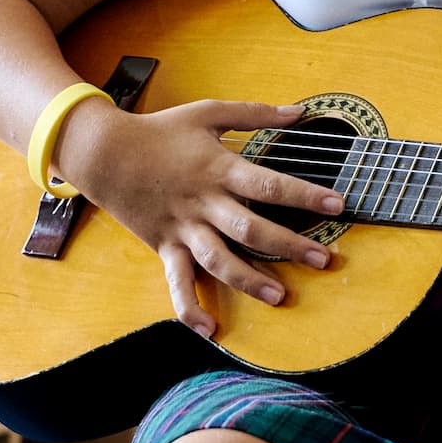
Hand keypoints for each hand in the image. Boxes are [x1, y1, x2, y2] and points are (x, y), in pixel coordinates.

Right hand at [56, 95, 345, 336]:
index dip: (304, 195)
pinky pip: (177, 282)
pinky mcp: (164, 246)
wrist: (104, 153)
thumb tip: (299, 111)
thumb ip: (256, 112)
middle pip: (251, 229)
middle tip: (324, 259)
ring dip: (249, 280)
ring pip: (219, 261)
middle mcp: (204, 203)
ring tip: (280, 296)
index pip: (269, 184)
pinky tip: (210, 330)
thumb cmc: (162, 130)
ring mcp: (183, 228)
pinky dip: (190, 308)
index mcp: (219, 169)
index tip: (337, 204)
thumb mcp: (210, 112)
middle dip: (289, 246)